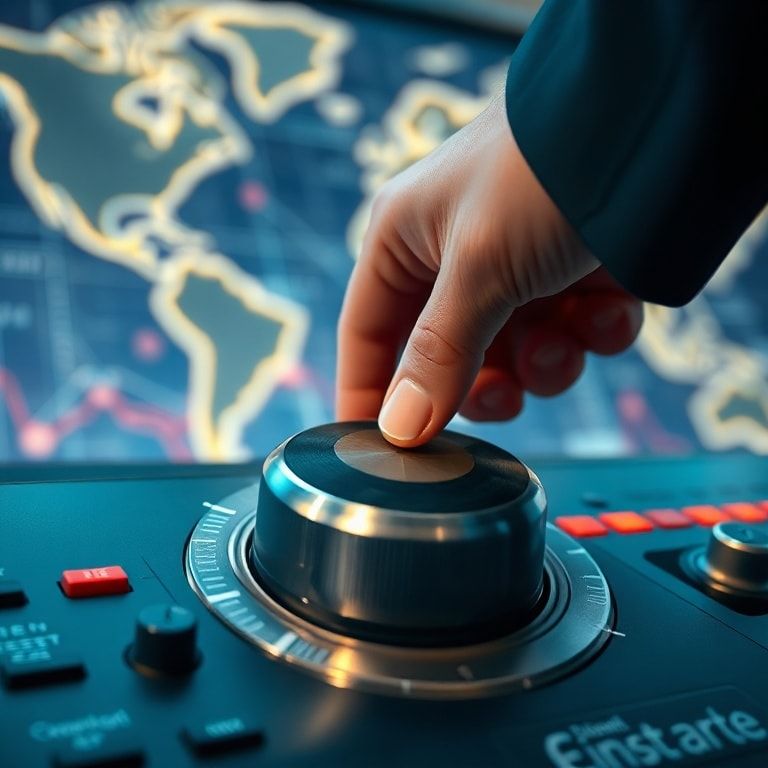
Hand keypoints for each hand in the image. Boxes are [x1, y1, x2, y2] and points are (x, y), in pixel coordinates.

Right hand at [336, 92, 642, 446]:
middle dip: (479, 384)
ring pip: (512, 356)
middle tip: (502, 397)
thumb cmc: (541, 172)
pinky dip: (590, 334)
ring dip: (544, 362)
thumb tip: (398, 431)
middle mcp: (454, 257)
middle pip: (445, 359)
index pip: (367, 336)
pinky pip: (569, 335)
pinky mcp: (574, 275)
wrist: (654, 120)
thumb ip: (437, 354)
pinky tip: (606, 308)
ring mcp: (516, 267)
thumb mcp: (478, 266)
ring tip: (566, 340)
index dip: (368, 397)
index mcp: (405, 240)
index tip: (376, 458)